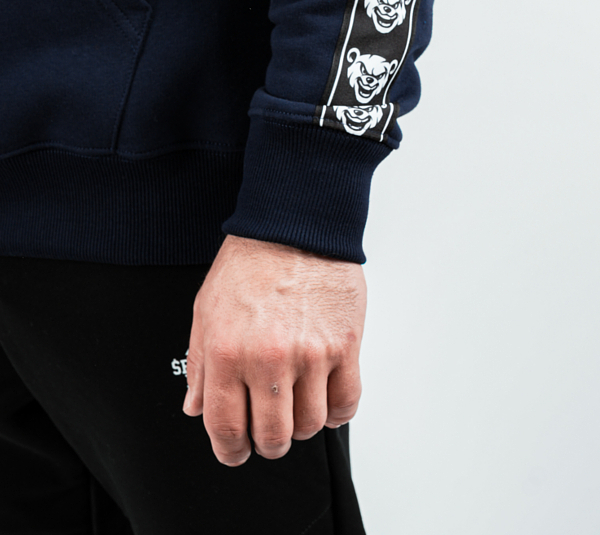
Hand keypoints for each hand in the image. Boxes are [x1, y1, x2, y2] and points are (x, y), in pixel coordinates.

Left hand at [183, 234, 366, 466]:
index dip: (230, 451)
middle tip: (267, 433)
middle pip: (272, 436)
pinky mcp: (345, 345)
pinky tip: (326, 401)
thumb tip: (195, 408)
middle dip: (267, 444)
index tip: (236, 453)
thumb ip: (198, 363)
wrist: (293, 226)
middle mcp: (267, 359)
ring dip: (301, 426)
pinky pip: (347, 404)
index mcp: (226, 352)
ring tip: (296, 407)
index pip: (226, 427)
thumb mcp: (206, 309)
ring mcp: (310, 354)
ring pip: (309, 425)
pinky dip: (336, 413)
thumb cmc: (248, 264)